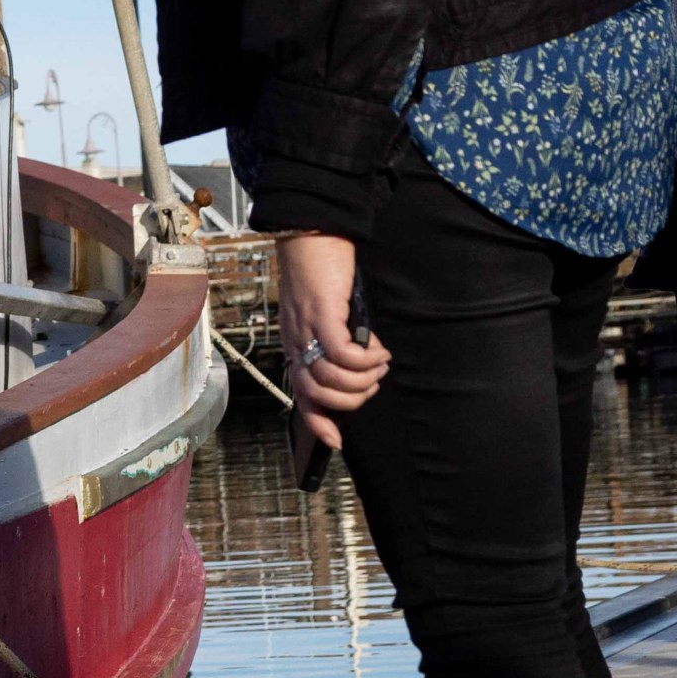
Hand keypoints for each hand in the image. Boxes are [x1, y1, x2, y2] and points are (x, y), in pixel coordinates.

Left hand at [273, 231, 388, 456]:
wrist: (311, 235)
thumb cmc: (322, 273)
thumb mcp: (328, 314)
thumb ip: (338, 340)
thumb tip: (362, 364)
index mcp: (296, 346)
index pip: (302, 397)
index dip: (318, 423)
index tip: (336, 442)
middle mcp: (297, 343)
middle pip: (319, 395)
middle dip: (353, 398)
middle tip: (374, 379)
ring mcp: (307, 330)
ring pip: (333, 380)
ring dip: (364, 378)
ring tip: (380, 361)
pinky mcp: (323, 315)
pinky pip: (343, 354)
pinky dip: (365, 359)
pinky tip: (378, 350)